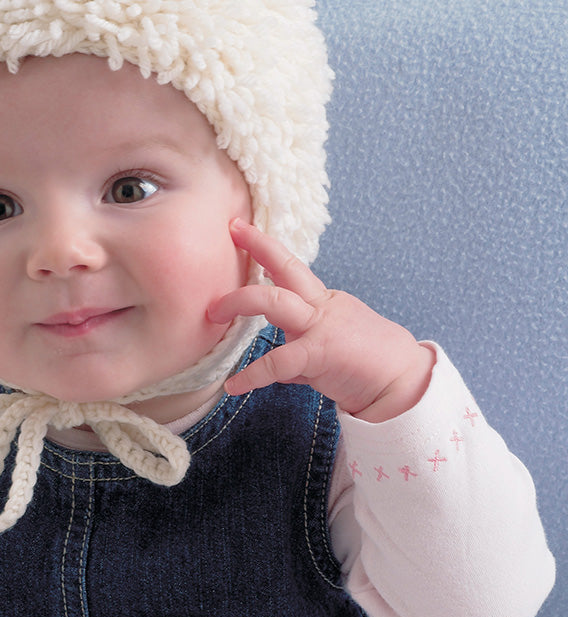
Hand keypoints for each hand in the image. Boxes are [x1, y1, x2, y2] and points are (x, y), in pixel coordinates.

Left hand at [209, 220, 434, 421]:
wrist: (402, 385)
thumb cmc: (368, 367)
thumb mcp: (328, 351)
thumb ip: (299, 354)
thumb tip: (277, 367)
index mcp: (324, 302)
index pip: (290, 269)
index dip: (263, 247)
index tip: (238, 229)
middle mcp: (322, 307)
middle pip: (284, 270)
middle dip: (253, 253)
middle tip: (223, 244)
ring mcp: (321, 327)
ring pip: (274, 302)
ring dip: (239, 303)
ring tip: (213, 314)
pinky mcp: (320, 353)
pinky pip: (276, 362)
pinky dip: (252, 375)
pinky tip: (234, 386)